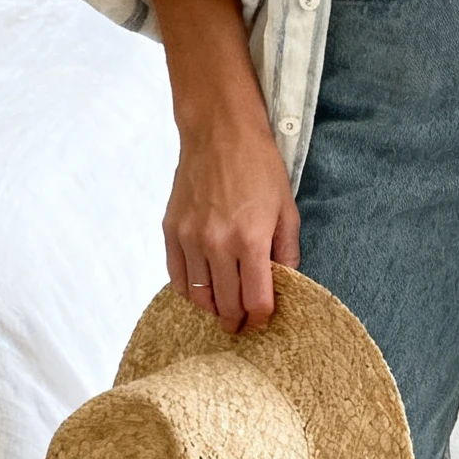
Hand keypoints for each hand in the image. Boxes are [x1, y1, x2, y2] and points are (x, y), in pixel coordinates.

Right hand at [163, 114, 300, 335]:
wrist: (219, 133)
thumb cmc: (259, 167)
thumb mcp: (287, 210)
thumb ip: (287, 252)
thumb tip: (285, 284)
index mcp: (251, 240)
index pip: (255, 301)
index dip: (261, 318)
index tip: (263, 321)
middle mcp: (217, 244)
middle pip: (225, 305)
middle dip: (237, 321)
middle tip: (242, 325)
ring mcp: (190, 238)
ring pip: (198, 297)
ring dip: (212, 310)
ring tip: (223, 310)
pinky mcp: (171, 231)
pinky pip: (177, 277)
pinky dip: (190, 292)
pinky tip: (202, 291)